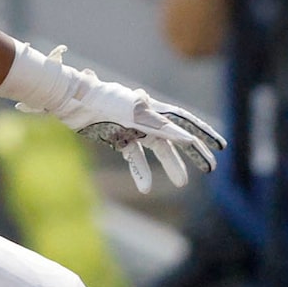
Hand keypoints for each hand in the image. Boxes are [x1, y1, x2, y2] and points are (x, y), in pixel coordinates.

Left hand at [22, 47, 227, 192]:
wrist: (68, 98)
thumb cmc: (97, 99)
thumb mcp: (128, 112)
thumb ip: (154, 122)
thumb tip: (183, 135)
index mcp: (151, 108)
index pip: (183, 122)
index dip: (203, 134)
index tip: (220, 146)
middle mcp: (146, 118)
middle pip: (176, 137)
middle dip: (194, 152)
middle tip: (210, 168)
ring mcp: (133, 129)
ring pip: (158, 149)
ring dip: (171, 165)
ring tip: (182, 182)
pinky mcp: (118, 138)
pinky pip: (134, 158)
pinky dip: (140, 171)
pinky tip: (145, 188)